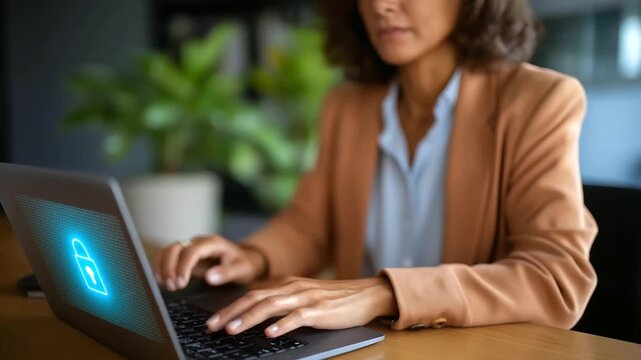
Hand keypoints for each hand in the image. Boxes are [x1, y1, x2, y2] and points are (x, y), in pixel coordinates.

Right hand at [154, 235, 266, 290]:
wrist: (245, 259)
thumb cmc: (244, 264)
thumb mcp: (241, 269)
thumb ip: (226, 273)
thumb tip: (209, 277)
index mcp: (213, 243)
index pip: (192, 251)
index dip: (184, 266)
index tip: (181, 283)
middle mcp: (199, 242)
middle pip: (175, 248)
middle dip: (170, 267)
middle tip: (173, 287)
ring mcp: (191, 247)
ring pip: (168, 250)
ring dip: (163, 267)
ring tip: (166, 285)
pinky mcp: (185, 255)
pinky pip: (168, 256)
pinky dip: (161, 266)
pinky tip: (161, 280)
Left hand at [206, 276, 397, 337]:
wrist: (366, 294)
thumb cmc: (335, 299)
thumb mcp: (304, 296)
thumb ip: (283, 302)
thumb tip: (258, 316)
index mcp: (287, 285)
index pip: (252, 294)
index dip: (230, 307)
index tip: (213, 321)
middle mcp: (293, 288)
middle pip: (255, 298)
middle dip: (231, 312)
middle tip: (212, 326)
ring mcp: (306, 298)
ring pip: (271, 306)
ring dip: (249, 318)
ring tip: (232, 330)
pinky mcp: (320, 310)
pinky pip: (297, 317)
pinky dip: (282, 325)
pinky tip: (270, 334)